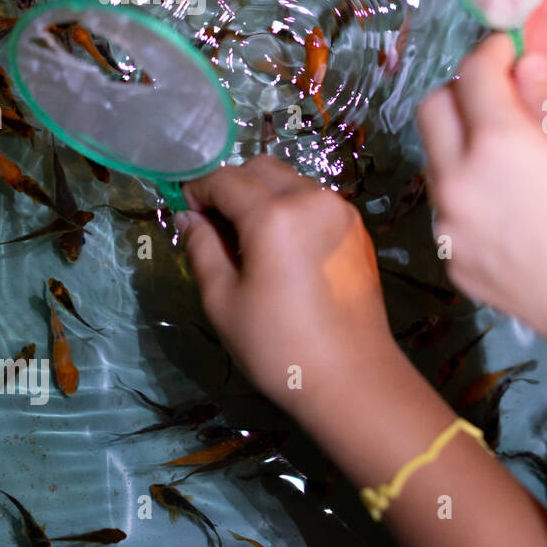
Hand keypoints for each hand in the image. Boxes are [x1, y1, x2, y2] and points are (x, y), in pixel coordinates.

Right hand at [176, 156, 393, 420]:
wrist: (352, 377)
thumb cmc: (278, 346)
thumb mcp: (223, 300)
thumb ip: (202, 248)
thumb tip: (188, 217)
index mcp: (275, 215)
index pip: (225, 179)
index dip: (199, 191)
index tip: (188, 215)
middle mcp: (313, 200)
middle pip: (262, 168)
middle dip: (233, 186)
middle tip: (217, 227)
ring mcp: (342, 211)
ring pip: (292, 181)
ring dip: (265, 195)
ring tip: (249, 241)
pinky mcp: (358, 229)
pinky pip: (316, 202)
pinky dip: (293, 209)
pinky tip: (284, 250)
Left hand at [416, 35, 546, 359]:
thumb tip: (525, 67)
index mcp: (498, 143)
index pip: (475, 74)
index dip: (491, 52)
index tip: (507, 49)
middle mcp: (458, 179)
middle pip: (432, 110)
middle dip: (461, 91)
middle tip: (499, 96)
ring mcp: (449, 224)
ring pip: (435, 161)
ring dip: (461, 143)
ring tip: (509, 158)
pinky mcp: (452, 260)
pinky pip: (450, 209)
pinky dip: (470, 193)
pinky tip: (511, 208)